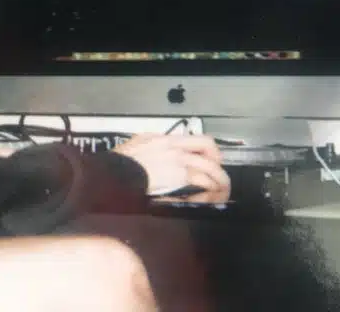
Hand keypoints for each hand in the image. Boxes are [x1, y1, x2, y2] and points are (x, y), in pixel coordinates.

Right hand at [115, 133, 230, 201]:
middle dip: (219, 166)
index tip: (213, 161)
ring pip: (210, 169)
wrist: (119, 173)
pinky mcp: (179, 179)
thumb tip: (164, 148)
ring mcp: (179, 164)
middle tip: (220, 179)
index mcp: (168, 139)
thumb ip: (156, 144)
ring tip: (220, 192)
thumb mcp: (140, 143)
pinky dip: (208, 192)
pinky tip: (208, 198)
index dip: (213, 152)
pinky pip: (202, 184)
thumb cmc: (123, 161)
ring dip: (219, 182)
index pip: (201, 140)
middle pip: (210, 152)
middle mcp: (177, 149)